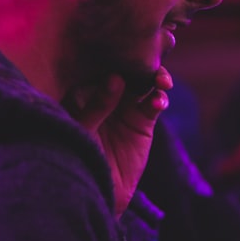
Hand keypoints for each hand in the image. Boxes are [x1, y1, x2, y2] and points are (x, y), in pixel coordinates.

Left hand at [65, 67, 171, 216]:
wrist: (97, 192)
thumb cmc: (77, 159)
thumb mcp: (83, 131)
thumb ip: (96, 105)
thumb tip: (115, 78)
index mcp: (83, 91)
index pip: (98, 65)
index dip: (110, 54)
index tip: (121, 48)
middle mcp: (106, 94)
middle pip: (125, 68)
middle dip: (139, 62)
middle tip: (148, 60)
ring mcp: (125, 107)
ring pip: (144, 82)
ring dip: (156, 77)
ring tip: (161, 81)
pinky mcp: (142, 121)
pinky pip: (154, 104)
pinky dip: (159, 100)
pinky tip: (158, 103)